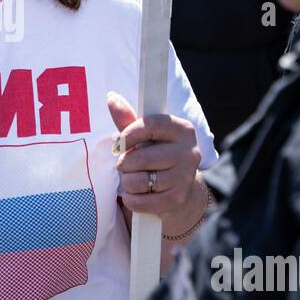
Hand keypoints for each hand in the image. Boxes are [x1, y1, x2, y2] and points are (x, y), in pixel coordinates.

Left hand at [107, 91, 202, 227]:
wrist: (180, 187)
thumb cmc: (157, 153)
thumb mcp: (146, 134)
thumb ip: (128, 119)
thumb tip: (111, 98)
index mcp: (182, 130)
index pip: (150, 126)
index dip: (128, 134)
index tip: (119, 143)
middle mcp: (188, 152)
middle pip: (141, 158)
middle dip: (124, 163)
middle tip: (125, 165)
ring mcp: (185, 177)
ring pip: (139, 180)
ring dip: (127, 182)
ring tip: (131, 179)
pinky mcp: (177, 199)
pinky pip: (142, 201)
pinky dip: (131, 200)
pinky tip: (134, 194)